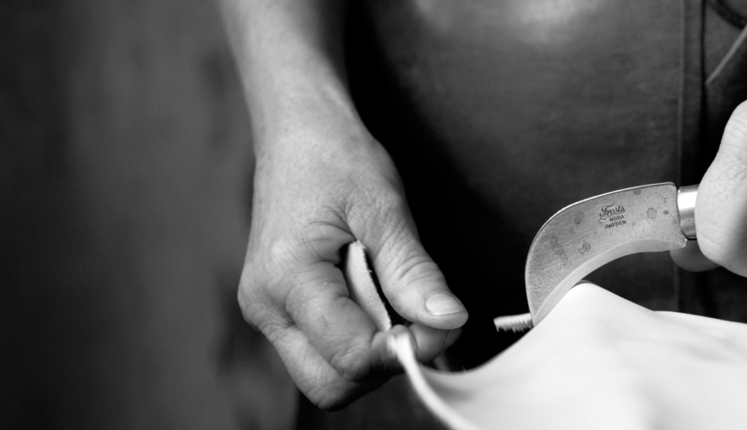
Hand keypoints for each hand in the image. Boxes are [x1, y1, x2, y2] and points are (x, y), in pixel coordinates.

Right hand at [238, 125, 466, 408]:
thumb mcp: (384, 209)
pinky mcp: (281, 311)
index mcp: (287, 278)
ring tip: (393, 296)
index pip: (350, 355)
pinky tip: (376, 298)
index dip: (405, 349)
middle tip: (420, 317)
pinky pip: (323, 350)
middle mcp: (266, 306)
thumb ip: (413, 272)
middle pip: (331, 384)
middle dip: (384, 364)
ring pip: (326, 374)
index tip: (442, 320)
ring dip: (373, 352)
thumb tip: (448, 320)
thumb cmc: (335, 158)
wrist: (297, 131)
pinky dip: (359, 339)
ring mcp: (269, 312)